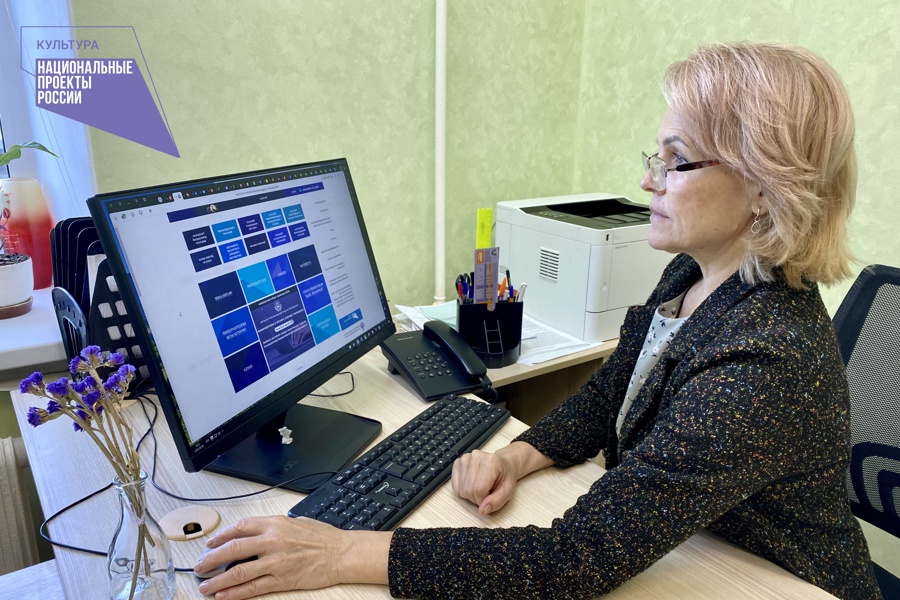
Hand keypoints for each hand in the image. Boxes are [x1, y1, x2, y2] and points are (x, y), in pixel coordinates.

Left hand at [194, 516, 389, 598]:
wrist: (341, 553)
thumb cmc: (322, 537)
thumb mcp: (295, 522)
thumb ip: (273, 526)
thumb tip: (254, 533)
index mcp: (275, 523)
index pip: (240, 527)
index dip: (220, 536)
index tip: (210, 543)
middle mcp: (272, 541)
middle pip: (233, 549)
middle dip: (211, 559)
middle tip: (199, 566)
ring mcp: (276, 562)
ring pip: (238, 571)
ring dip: (218, 581)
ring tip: (205, 586)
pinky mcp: (282, 580)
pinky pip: (253, 588)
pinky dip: (235, 593)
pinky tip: (224, 595)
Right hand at [451, 448, 519, 514]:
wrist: (503, 464)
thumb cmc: (505, 477)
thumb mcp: (508, 491)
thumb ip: (496, 502)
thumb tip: (482, 510)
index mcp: (490, 462)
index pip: (478, 489)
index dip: (483, 500)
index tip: (489, 498)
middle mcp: (475, 457)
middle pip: (468, 490)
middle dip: (477, 498)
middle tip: (486, 493)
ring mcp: (464, 459)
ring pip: (461, 490)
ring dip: (470, 495)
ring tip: (480, 488)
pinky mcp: (457, 463)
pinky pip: (455, 486)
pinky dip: (463, 490)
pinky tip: (472, 484)